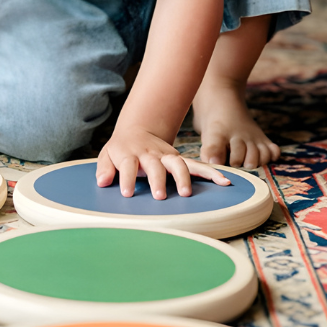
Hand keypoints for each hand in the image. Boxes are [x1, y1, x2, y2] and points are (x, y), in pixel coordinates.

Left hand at [96, 123, 230, 198]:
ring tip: (187, 193)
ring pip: (177, 163)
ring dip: (183, 177)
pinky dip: (210, 173)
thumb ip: (104, 168)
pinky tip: (224, 182)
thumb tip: (102, 182)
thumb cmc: (121, 149)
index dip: (127, 178)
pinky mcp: (179, 159)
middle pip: (154, 165)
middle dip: (158, 179)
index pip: (128, 164)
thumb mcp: (107, 155)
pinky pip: (197, 165)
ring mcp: (166, 155)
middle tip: (159, 196)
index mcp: (130, 153)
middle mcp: (149, 153)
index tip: (127, 193)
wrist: (138, 130)